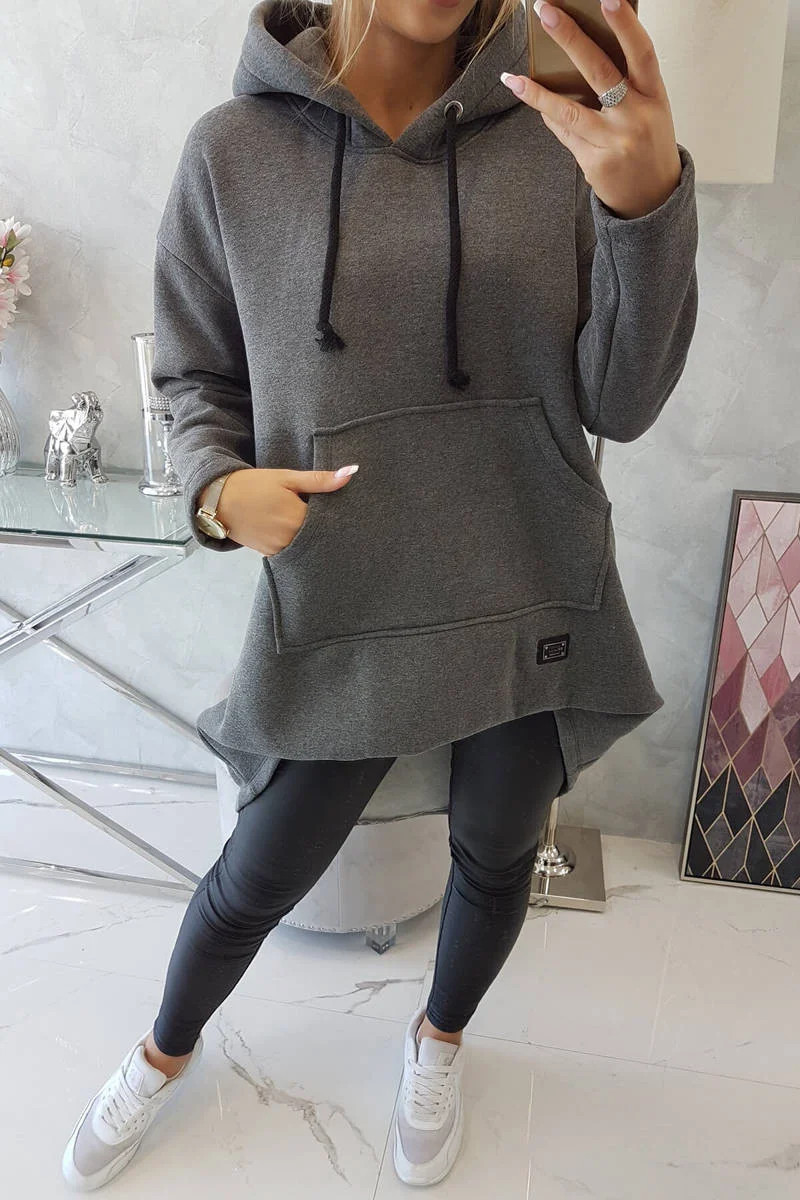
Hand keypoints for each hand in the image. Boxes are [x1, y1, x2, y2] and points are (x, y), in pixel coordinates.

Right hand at [213, 464, 358, 555]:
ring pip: (306, 547)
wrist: (219, 500)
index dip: (340, 516)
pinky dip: (298, 544)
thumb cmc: (253, 485)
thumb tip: (351, 473)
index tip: (345, 510)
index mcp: (298, 518)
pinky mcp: (270, 554)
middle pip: (320, 537)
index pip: (331, 522)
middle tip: (335, 518)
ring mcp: (279, 549)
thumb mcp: (287, 477)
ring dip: (313, 538)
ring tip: (316, 526)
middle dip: (327, 528)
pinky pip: (292, 552)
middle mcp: (290, 538)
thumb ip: (319, 480)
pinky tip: (300, 534)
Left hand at [500, 0, 681, 219]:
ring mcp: (614, 142)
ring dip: (537, 93)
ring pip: (569, 110)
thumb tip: (581, 54)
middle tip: (546, 12)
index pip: (642, 52)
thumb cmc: (648, 144)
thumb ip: (626, 85)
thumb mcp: (650, 109)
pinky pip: (564, 133)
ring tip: (513, 79)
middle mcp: (636, 116)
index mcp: (655, 96)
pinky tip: (534, 101)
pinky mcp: (595, 163)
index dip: (626, 24)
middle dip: (570, 38)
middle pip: (599, 71)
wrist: (653, 198)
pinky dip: (549, 116)